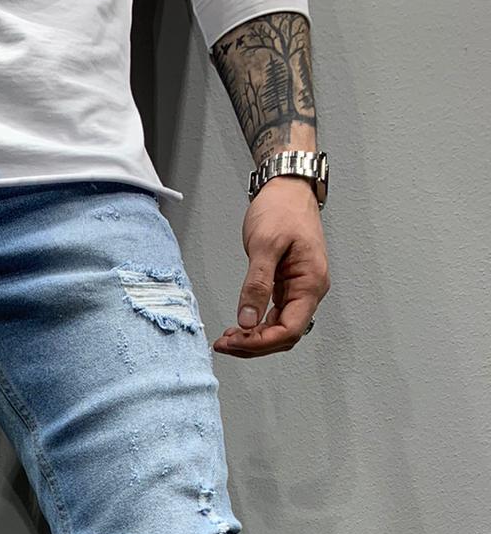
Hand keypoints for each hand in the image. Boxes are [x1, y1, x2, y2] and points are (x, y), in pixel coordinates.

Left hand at [213, 176, 329, 358]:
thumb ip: (257, 284)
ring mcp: (300, 290)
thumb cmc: (282, 208)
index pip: (289, 330)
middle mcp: (309, 290)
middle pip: (284, 336)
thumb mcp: (265, 245)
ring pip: (279, 330)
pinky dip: (256, 326)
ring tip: (226, 338)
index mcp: (311, 282)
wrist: (287, 188)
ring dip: (253, 339)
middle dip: (253, 345)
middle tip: (223, 344)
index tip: (234, 342)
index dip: (261, 342)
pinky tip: (238, 327)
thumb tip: (248, 320)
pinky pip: (274, 317)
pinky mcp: (288, 286)